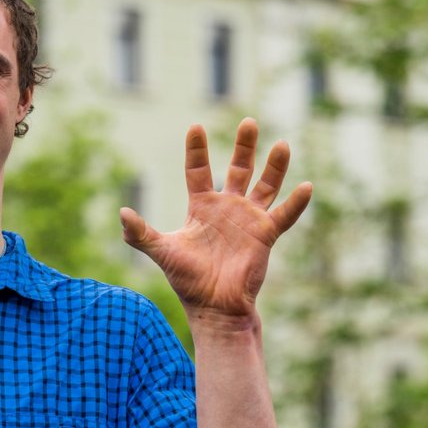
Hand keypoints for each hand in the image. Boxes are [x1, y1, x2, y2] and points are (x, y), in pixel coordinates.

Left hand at [120, 118, 311, 318]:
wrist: (213, 306)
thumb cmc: (187, 280)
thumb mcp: (161, 251)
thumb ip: (140, 233)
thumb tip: (122, 213)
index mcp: (202, 207)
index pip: (198, 171)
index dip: (197, 150)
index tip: (195, 126)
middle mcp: (227, 208)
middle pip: (239, 169)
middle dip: (244, 146)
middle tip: (248, 121)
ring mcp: (249, 220)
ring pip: (266, 186)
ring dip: (275, 166)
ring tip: (282, 144)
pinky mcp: (265, 235)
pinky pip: (284, 216)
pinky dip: (295, 203)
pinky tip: (306, 186)